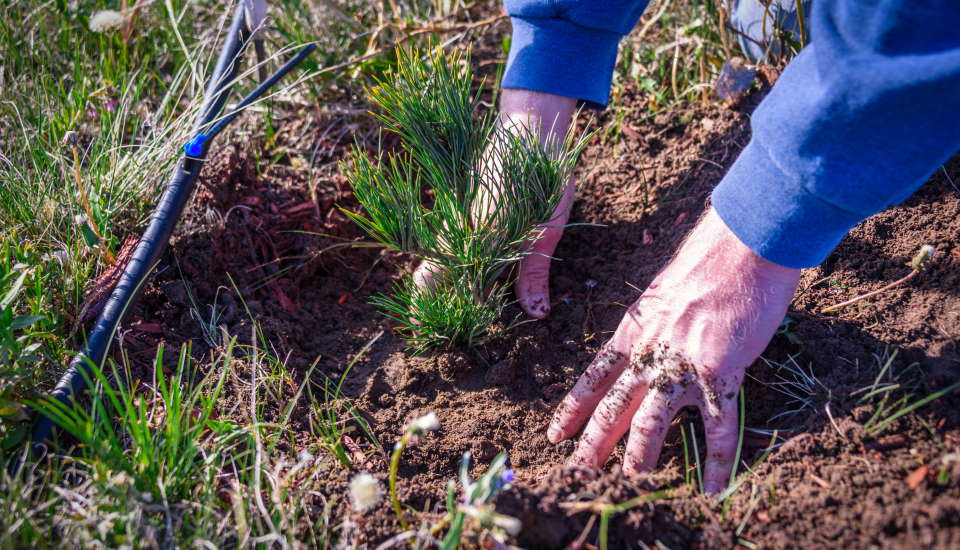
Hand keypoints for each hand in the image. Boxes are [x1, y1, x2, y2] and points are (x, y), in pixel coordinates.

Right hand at [413, 89, 576, 318]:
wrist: (532, 125)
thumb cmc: (541, 176)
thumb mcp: (546, 229)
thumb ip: (534, 273)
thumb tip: (535, 315)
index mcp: (473, 237)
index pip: (433, 283)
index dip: (425, 312)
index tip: (425, 338)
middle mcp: (458, 230)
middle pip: (430, 277)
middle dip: (431, 309)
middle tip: (440, 338)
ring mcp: (459, 218)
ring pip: (440, 262)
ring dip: (443, 292)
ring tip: (453, 319)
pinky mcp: (467, 209)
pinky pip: (453, 245)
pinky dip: (455, 269)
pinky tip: (470, 284)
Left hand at [547, 207, 800, 491]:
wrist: (741, 246)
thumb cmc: (707, 262)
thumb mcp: (662, 293)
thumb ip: (654, 325)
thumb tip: (652, 343)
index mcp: (634, 331)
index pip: (593, 378)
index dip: (572, 409)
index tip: (555, 434)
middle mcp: (649, 352)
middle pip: (612, 406)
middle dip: (593, 442)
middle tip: (579, 470)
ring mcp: (682, 364)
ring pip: (650, 420)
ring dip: (639, 453)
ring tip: (632, 477)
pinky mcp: (719, 372)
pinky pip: (716, 426)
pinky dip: (714, 460)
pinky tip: (711, 487)